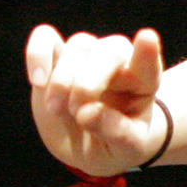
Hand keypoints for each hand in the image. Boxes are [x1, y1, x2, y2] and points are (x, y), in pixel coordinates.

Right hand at [26, 24, 167, 175]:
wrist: (90, 144)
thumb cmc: (115, 144)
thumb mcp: (125, 149)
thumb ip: (116, 133)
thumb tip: (87, 113)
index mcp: (143, 83)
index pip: (149, 63)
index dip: (147, 51)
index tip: (147, 38)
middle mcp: (118, 62)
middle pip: (110, 50)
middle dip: (89, 82)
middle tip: (78, 112)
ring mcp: (88, 57)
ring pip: (79, 44)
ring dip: (63, 78)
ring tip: (56, 109)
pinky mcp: (57, 58)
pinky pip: (46, 37)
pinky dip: (38, 52)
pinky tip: (37, 80)